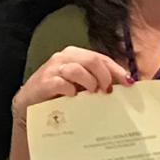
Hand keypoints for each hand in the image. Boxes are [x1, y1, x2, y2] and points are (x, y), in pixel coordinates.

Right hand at [12, 46, 130, 126]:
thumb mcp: (81, 85)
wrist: (30, 104)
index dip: (116, 69)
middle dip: (104, 75)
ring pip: (77, 68)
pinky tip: (73, 96)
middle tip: (107, 90)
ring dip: (89, 82)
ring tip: (92, 93)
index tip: (129, 82)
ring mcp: (53, 69)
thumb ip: (98, 82)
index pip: (100, 57)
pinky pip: (61, 82)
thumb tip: (125, 85)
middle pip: (92, 59)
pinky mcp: (44, 82)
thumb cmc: (59, 94)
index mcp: (76, 55)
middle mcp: (64, 57)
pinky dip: (70, 90)